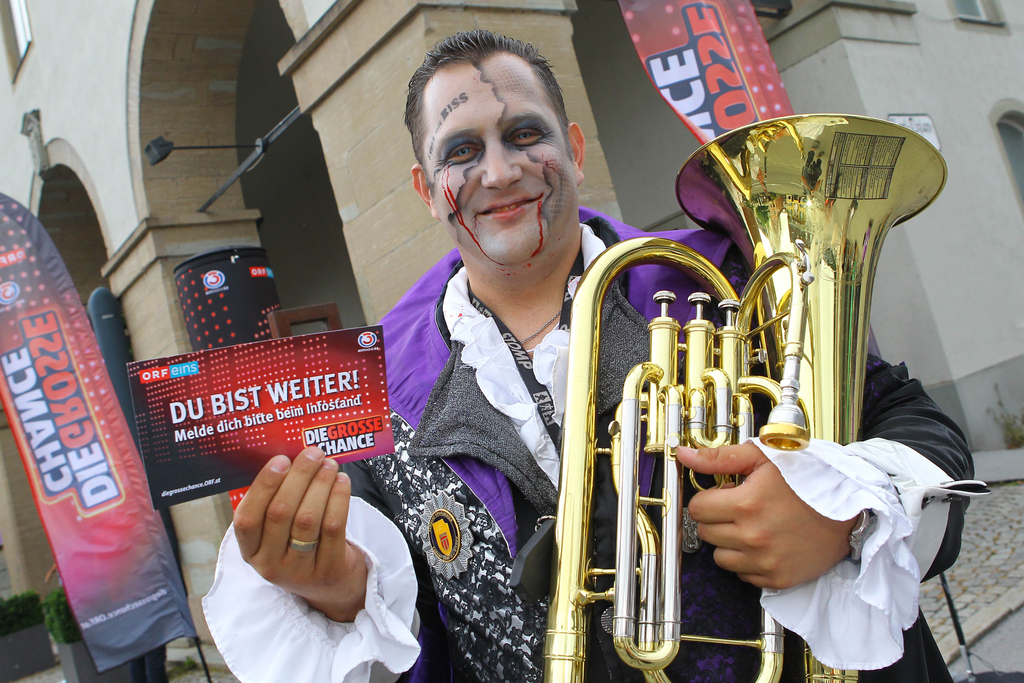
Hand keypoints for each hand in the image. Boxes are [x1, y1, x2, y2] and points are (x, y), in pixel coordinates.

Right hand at [234, 447, 367, 621]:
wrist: (329, 586)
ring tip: (330, 464)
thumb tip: (291, 458)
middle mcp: (270, 564)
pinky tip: (342, 482)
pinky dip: (338, 499)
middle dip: (299, 477)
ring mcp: (299, 571)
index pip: (247, 518)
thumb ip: (276, 501)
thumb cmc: (299, 546)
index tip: (281, 459)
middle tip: (313, 454)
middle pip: (281, 513)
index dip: (263, 486)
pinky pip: (333, 527)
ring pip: (308, 519)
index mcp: (250, 551)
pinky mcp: (328, 570)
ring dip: (320, 485)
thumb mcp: (277, 534)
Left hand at [676, 442, 857, 589]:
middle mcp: (753, 536)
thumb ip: (720, 457)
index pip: (697, 509)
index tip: (726, 494)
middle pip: (706, 533)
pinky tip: (767, 544)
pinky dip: (749, 562)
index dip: (710, 499)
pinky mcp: (777, 579)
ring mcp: (765, 561)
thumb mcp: (764, 458)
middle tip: (743, 509)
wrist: (851, 511)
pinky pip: (743, 575)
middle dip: (718, 519)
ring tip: (754, 527)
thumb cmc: (809, 480)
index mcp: (747, 504)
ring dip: (730, 543)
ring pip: (721, 557)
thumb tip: (683, 455)